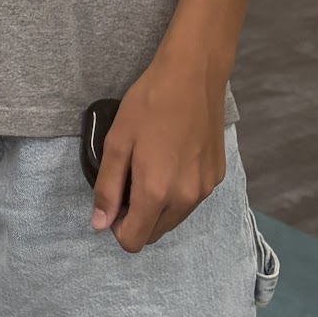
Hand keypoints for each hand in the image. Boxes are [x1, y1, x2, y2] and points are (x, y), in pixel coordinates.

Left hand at [89, 43, 226, 253]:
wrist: (193, 76)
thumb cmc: (149, 104)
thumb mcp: (117, 142)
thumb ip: (107, 187)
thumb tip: (100, 224)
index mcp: (157, 193)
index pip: (134, 241)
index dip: (117, 226)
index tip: (114, 199)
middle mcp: (186, 199)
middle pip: (155, 234)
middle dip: (137, 218)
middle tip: (129, 180)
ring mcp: (205, 189)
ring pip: (174, 219)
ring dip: (158, 207)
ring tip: (150, 167)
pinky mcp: (217, 176)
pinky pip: (191, 200)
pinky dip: (177, 192)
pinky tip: (172, 159)